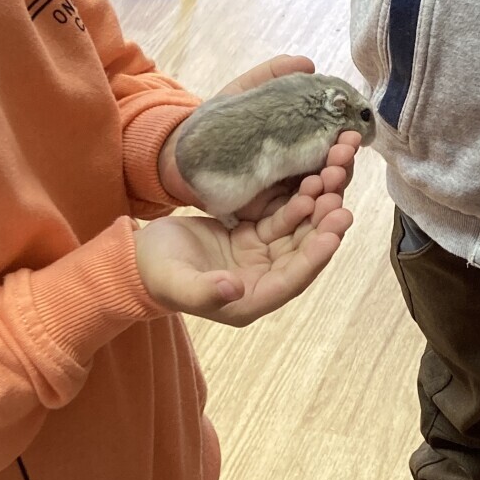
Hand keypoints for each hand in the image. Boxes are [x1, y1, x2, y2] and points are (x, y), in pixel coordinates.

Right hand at [134, 184, 351, 325]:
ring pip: (296, 232)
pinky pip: (281, 217)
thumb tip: (233, 288)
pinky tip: (310, 179)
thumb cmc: (156, 274)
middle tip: (340, 200)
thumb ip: (204, 290)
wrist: (139, 258)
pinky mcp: (253, 236)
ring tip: (330, 181)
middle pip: (302, 252)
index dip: (313, 257)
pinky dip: (296, 200)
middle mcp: (263, 280)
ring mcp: (260, 257)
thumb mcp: (177, 282)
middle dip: (323, 226)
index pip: (292, 279)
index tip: (333, 233)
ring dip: (315, 209)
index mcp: (251, 300)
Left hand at [157, 56, 362, 215]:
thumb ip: (270, 76)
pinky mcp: (268, 217)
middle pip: (332, 175)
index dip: (345, 144)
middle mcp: (299, 174)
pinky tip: (312, 201)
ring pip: (319, 198)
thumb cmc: (215, 124)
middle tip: (344, 153)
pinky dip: (307, 211)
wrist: (181, 155)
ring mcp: (285, 197)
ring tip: (331, 176)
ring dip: (331, 189)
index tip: (352, 135)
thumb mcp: (243, 93)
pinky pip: (294, 218)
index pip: (333, 150)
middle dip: (343, 166)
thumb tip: (306, 63)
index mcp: (300, 146)